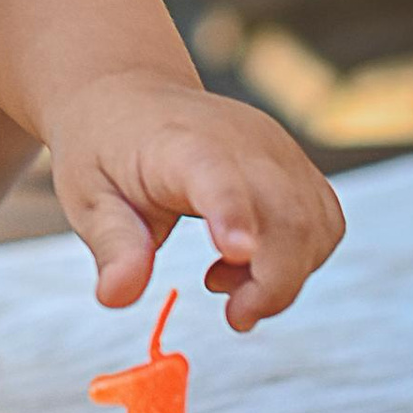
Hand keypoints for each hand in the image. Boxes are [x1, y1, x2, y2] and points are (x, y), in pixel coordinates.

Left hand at [48, 76, 343, 329]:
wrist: (132, 96)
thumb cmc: (107, 148)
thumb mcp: (89, 199)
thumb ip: (113, 246)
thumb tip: (117, 297)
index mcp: (183, 146)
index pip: (217, 177)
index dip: (233, 215)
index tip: (236, 254)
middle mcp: (242, 142)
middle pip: (288, 216)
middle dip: (274, 284)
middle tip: (235, 316)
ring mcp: (277, 151)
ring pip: (317, 225)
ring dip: (287, 276)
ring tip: (225, 280)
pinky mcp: (295, 165)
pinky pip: (324, 221)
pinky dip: (300, 258)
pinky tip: (248, 263)